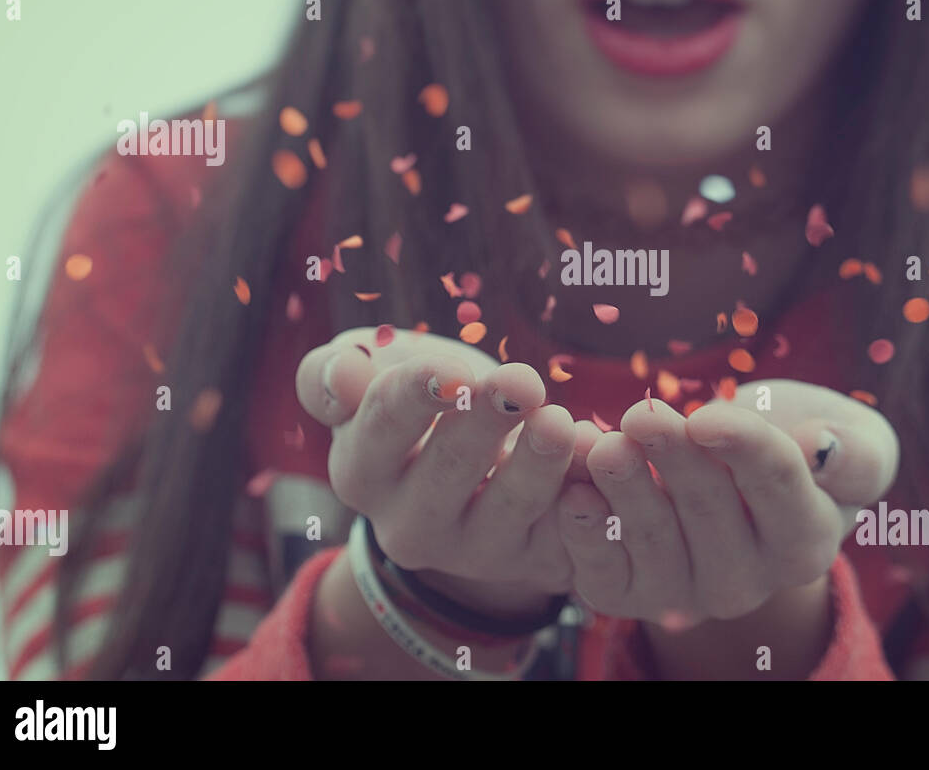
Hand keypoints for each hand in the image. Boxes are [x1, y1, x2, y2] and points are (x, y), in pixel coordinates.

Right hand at [296, 327, 599, 617]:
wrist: (476, 462)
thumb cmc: (418, 402)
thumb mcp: (368, 377)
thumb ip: (331, 375)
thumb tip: (341, 375)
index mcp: (360, 473)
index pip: (381, 430)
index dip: (415, 396)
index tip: (450, 371)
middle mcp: (410, 526)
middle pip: (447, 471)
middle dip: (483, 423)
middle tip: (520, 383)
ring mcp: (476, 549)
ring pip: (510, 509)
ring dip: (536, 464)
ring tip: (558, 422)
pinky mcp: (536, 558)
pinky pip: (566, 531)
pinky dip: (586, 493)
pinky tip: (597, 452)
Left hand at [554, 379, 898, 625]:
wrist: (736, 475)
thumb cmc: (799, 442)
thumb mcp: (853, 439)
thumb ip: (856, 453)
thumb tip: (824, 447)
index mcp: (805, 539)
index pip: (777, 486)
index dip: (742, 448)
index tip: (706, 416)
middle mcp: (748, 581)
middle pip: (708, 512)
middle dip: (674, 460)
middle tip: (641, 415)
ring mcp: (685, 593)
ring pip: (653, 544)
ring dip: (625, 492)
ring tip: (603, 446)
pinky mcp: (629, 594)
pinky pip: (605, 575)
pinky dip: (585, 536)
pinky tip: (573, 495)